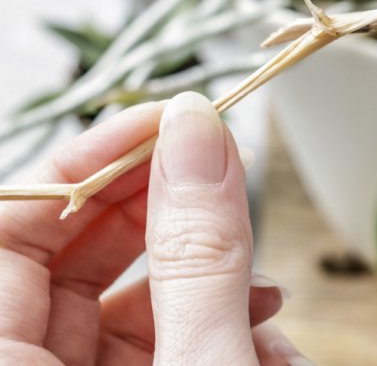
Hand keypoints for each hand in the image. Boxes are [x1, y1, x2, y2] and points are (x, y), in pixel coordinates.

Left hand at [0, 92, 310, 364]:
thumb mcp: (200, 363)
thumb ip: (199, 254)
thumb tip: (197, 134)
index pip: (5, 227)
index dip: (82, 163)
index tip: (164, 123)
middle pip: (65, 258)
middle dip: (155, 209)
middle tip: (216, 166)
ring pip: (117, 303)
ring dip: (203, 275)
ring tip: (262, 279)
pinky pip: (152, 344)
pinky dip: (210, 320)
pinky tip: (261, 322)